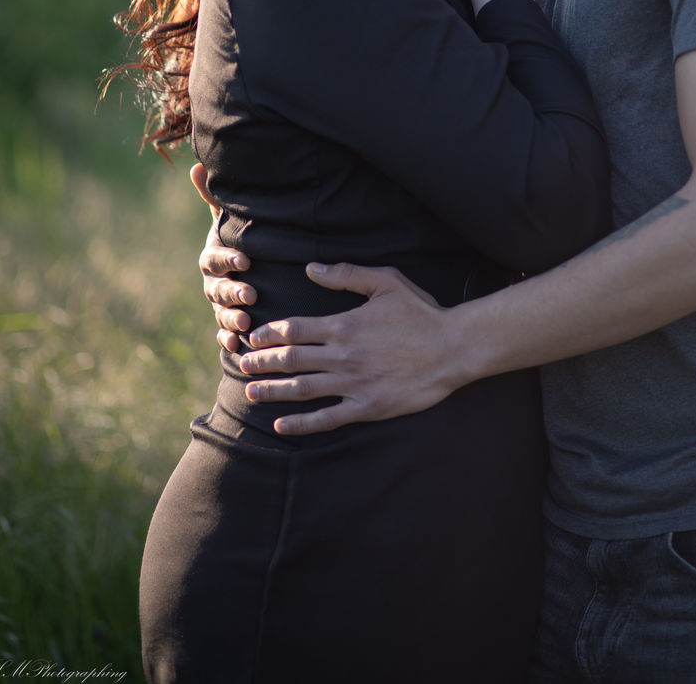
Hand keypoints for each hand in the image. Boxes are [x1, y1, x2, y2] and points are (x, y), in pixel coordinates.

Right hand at [193, 163, 255, 353]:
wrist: (244, 270)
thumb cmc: (237, 240)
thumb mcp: (229, 220)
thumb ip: (214, 198)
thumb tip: (196, 165)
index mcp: (213, 257)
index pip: (215, 259)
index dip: (228, 260)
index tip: (246, 262)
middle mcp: (212, 282)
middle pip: (217, 289)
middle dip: (233, 292)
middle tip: (252, 295)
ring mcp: (217, 304)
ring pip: (219, 312)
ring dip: (231, 318)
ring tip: (246, 322)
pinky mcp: (226, 322)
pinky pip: (222, 333)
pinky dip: (227, 338)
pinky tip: (236, 344)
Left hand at [238, 262, 458, 434]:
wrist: (452, 348)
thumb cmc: (420, 312)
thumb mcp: (386, 282)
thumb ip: (346, 275)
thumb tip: (310, 269)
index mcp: (344, 324)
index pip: (295, 329)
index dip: (269, 333)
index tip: (252, 336)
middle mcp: (343, 356)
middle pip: (291, 360)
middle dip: (262, 362)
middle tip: (242, 364)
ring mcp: (353, 384)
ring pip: (302, 389)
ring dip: (273, 391)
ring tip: (250, 392)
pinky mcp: (367, 407)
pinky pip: (326, 418)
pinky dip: (301, 424)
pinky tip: (281, 425)